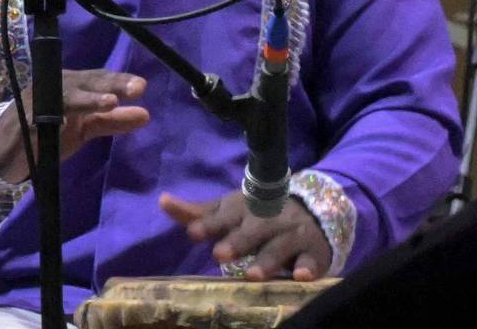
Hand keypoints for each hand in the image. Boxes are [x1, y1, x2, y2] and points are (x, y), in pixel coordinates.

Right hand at [0, 69, 150, 181]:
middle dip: (110, 84)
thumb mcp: (84, 128)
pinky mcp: (23, 122)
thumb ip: (113, 121)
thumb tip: (146, 114)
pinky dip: (52, 119)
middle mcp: (57, 86)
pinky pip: (39, 118)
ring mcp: (39, 102)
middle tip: (136, 88)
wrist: (3, 149)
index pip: (99, 79)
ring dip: (87, 99)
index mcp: (73, 85)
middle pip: (86, 82)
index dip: (119, 81)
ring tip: (109, 103)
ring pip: (66, 96)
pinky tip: (66, 123)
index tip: (142, 87)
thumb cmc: (48, 132)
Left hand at [158, 191, 333, 282]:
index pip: (226, 215)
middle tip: (220, 255)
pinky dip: (307, 267)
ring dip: (267, 259)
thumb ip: (200, 213)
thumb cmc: (258, 214)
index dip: (210, 223)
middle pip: (253, 230)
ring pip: (280, 246)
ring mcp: (293, 234)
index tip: (194, 232)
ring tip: (252, 275)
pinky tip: (300, 275)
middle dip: (238, 241)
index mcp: (246, 208)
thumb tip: (162, 200)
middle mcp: (269, 219)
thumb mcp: (230, 210)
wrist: (313, 207)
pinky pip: (312, 259)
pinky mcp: (314, 251)